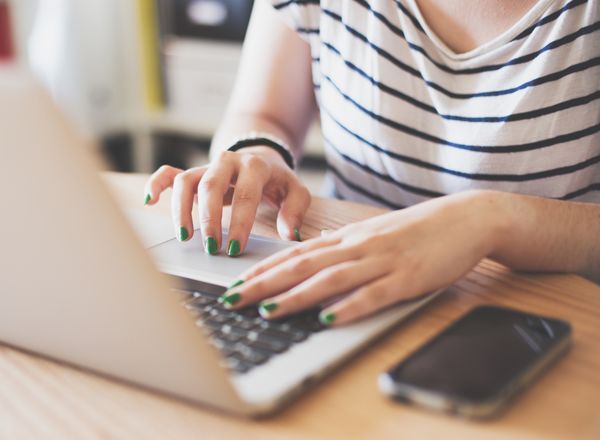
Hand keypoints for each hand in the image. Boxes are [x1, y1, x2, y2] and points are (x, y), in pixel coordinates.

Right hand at [143, 146, 310, 254]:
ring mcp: (207, 166)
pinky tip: (151, 201)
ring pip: (187, 181)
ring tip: (186, 237)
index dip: (240, 222)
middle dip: (209, 219)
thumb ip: (295, 211)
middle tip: (212, 247)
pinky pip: (170, 173)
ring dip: (183, 209)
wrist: (262, 156)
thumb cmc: (277, 180)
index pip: (245, 194)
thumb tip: (289, 234)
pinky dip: (157, 184)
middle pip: (211, 186)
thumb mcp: (295, 191)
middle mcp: (228, 162)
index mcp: (255, 166)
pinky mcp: (194, 172)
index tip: (235, 248)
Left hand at [220, 190, 507, 324]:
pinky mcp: (407, 278)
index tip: (235, 283)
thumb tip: (312, 254)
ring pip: (330, 279)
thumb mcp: (373, 233)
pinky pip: (373, 294)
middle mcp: (358, 246)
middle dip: (263, 283)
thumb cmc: (417, 229)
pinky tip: (327, 318)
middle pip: (303, 265)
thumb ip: (342, 246)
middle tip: (232, 297)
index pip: (296, 253)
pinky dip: (348, 307)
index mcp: (348, 237)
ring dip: (296, 295)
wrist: (465, 218)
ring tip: (266, 309)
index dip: (263, 269)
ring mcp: (382, 262)